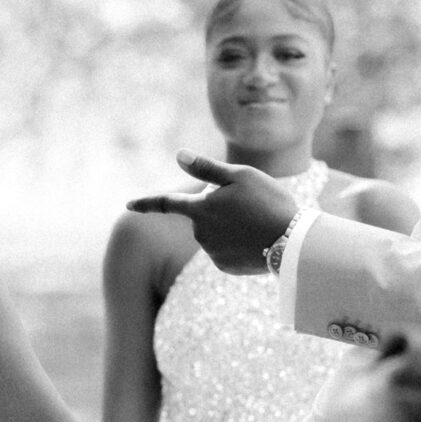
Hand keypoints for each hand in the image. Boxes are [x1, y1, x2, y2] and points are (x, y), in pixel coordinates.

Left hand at [128, 156, 299, 273]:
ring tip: (258, 222)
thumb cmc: (269, 202)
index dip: (146, 203)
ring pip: (215, 232)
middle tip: (250, 203)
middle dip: (217, 207)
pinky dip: (237, 243)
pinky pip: (225, 249)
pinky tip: (256, 239)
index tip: (128, 205)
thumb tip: (179, 155)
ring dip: (229, 225)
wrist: (292, 242)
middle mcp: (200, 233)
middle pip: (202, 215)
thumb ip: (205, 168)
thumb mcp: (240, 175)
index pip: (166, 203)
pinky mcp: (224, 266)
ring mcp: (211, 252)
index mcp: (200, 209)